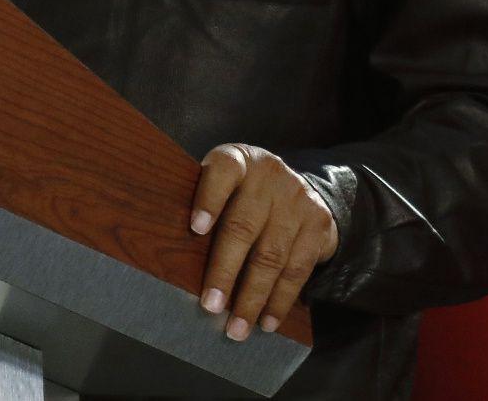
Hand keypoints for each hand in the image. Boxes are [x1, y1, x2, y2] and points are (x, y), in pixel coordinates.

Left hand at [190, 142, 338, 341]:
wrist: (296, 186)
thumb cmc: (240, 191)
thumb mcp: (222, 183)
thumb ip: (204, 205)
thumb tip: (169, 250)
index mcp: (238, 160)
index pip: (222, 172)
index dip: (208, 199)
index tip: (195, 229)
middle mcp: (270, 175)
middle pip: (244, 226)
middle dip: (225, 271)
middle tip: (210, 305)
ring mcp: (297, 199)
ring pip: (272, 255)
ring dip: (252, 297)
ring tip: (236, 327)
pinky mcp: (318, 225)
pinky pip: (298, 270)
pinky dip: (280, 300)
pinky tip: (266, 321)